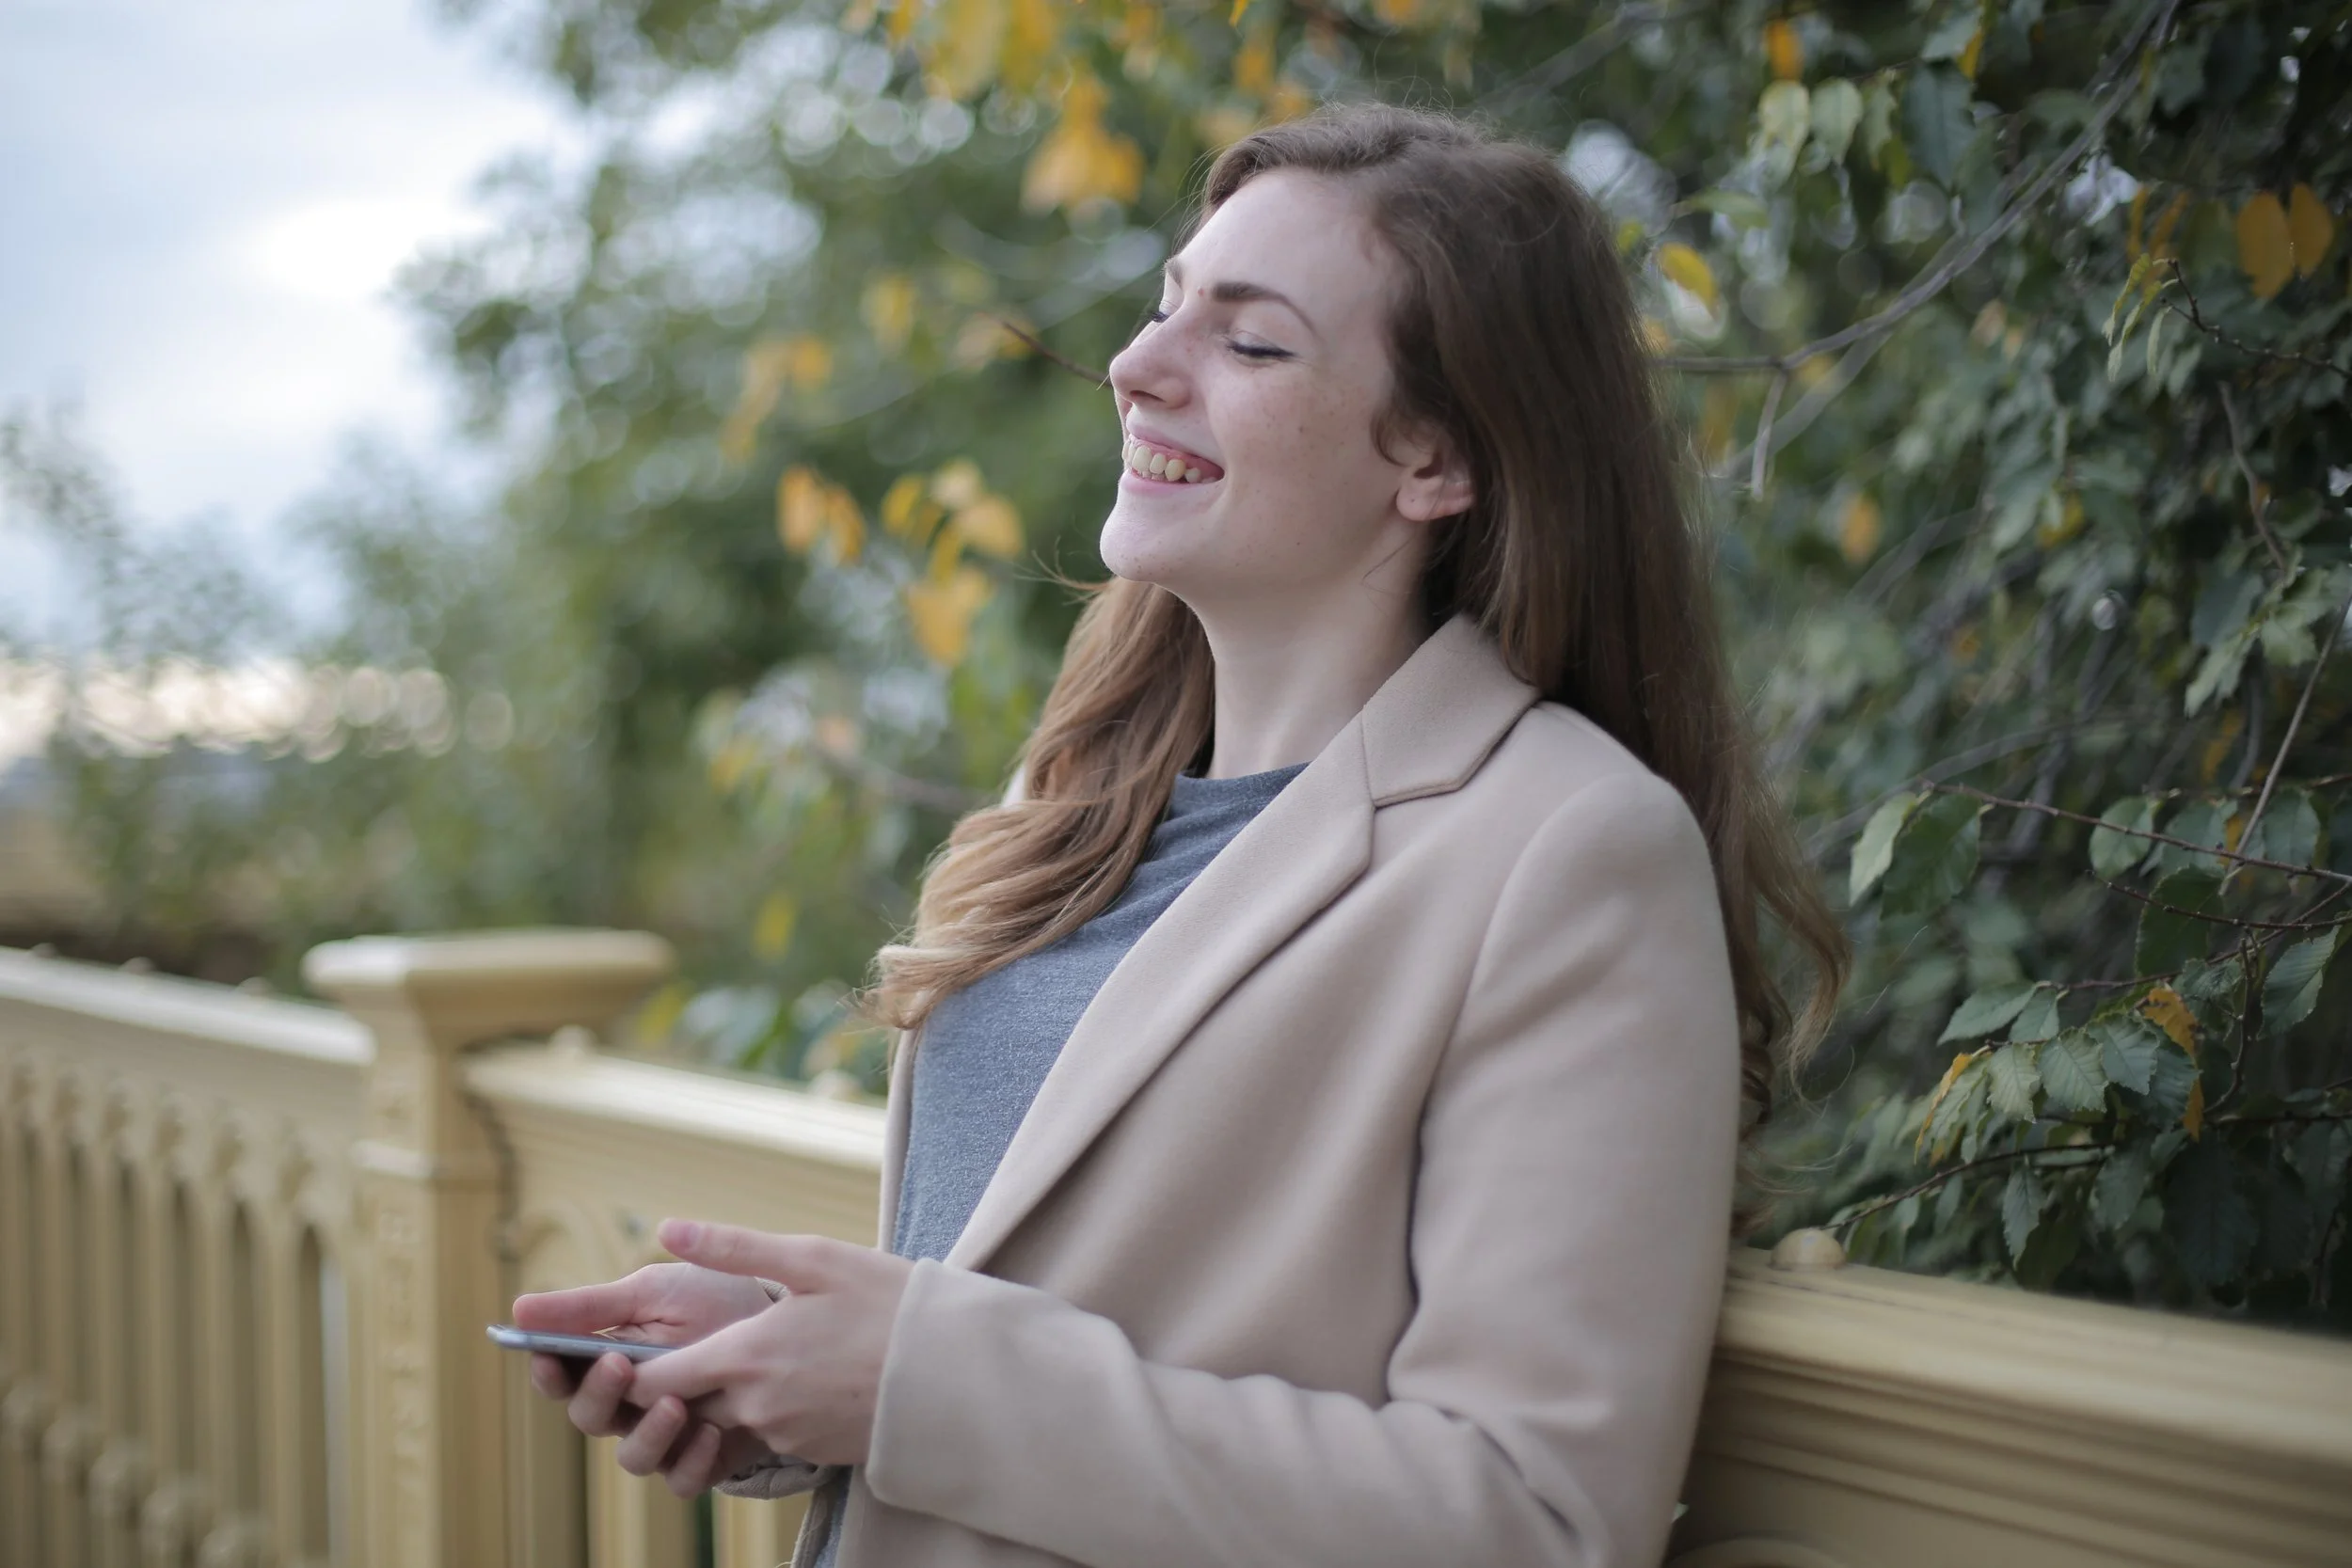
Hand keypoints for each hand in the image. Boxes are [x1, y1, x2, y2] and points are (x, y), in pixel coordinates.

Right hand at [513, 1260, 777, 1494]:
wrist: (786, 1320)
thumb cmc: (712, 1299)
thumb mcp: (652, 1292)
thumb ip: (590, 1306)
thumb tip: (518, 1309)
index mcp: (609, 1358)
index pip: (561, 1378)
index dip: (548, 1372)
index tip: (546, 1355)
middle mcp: (631, 1403)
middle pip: (590, 1419)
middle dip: (599, 1394)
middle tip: (619, 1365)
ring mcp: (667, 1434)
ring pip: (634, 1458)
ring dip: (648, 1433)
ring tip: (675, 1401)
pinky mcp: (707, 1457)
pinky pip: (684, 1480)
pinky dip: (692, 1460)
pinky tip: (711, 1429)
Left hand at [627, 1220, 916, 1468]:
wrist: (956, 1371)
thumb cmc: (887, 1303)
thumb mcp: (813, 1258)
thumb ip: (733, 1246)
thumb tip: (667, 1229)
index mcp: (745, 1355)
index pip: (653, 1380)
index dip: (629, 1369)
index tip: (624, 1349)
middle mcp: (754, 1406)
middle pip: (684, 1404)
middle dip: (676, 1382)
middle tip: (701, 1338)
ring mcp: (783, 1435)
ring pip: (729, 1416)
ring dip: (732, 1389)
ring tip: (773, 1346)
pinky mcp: (811, 1452)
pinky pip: (771, 1430)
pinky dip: (774, 1404)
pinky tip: (809, 1370)